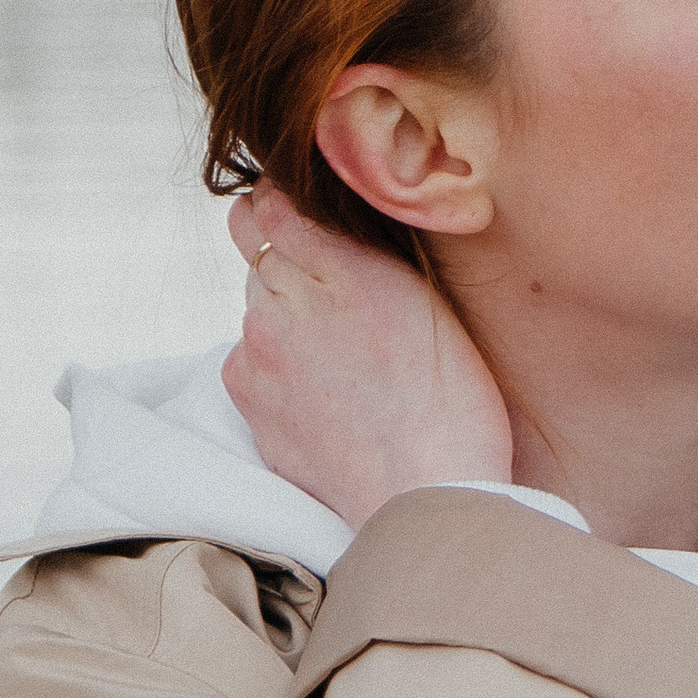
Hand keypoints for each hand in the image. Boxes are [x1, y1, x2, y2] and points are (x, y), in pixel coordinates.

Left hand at [224, 185, 514, 529]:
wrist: (426, 493)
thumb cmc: (450, 400)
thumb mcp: (422, 298)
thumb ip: (358, 247)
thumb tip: (301, 211)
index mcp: (342, 266)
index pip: (271, 208)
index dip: (280, 204)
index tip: (297, 214)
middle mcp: (286, 300)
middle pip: (260, 256)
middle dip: (291, 265)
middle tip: (341, 301)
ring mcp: (257, 350)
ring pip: (255, 308)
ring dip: (283, 316)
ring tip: (340, 358)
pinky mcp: (246, 395)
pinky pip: (247, 358)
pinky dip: (272, 364)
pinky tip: (321, 390)